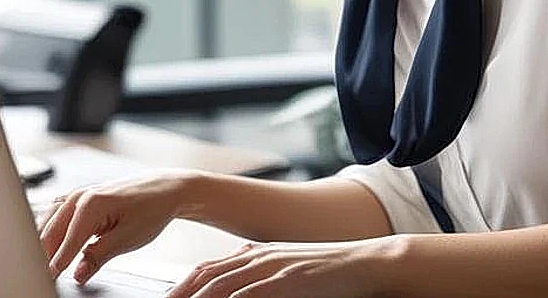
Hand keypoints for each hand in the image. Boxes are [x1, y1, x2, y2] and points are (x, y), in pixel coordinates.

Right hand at [39, 170, 199, 283]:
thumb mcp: (129, 238)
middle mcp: (79, 196)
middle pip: (48, 233)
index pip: (65, 243)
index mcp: (91, 204)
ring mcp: (76, 195)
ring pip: (47, 224)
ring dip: (41, 246)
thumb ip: (99, 256)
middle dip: (41, 257)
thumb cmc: (151, 209)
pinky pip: (55, 218)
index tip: (47, 283)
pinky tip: (48, 249)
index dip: (55, 267)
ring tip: (40, 268)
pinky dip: (49, 234)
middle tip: (39, 278)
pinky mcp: (78, 199)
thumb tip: (78, 275)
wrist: (164, 189)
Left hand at [167, 237, 399, 297]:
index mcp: (257, 255)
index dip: (181, 286)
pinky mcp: (288, 280)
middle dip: (180, 295)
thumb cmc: (331, 274)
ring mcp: (273, 268)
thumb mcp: (289, 271)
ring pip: (221, 286)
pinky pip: (249, 294)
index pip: (207, 270)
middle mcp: (259, 257)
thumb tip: (236, 283)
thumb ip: (262, 276)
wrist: (367, 263)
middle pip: (206, 277)